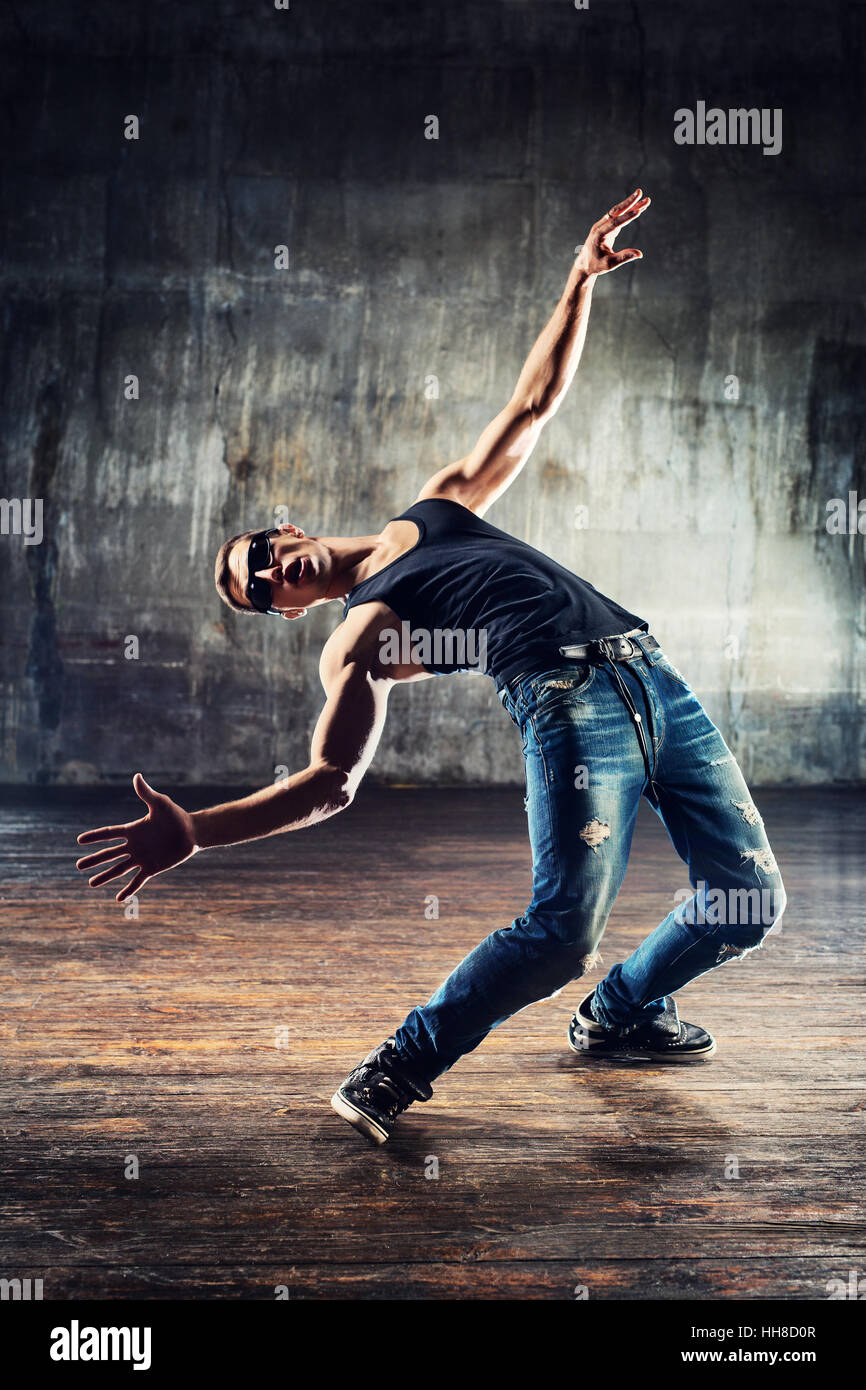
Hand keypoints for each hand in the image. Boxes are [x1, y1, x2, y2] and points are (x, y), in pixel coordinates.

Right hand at [76, 773, 197, 902]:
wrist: (193, 832)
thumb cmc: (176, 816)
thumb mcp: (160, 803)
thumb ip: (146, 793)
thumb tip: (136, 776)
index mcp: (133, 830)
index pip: (109, 833)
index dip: (94, 837)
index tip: (79, 841)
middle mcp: (134, 845)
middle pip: (109, 854)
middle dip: (94, 860)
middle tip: (78, 866)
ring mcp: (142, 858)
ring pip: (118, 869)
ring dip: (105, 876)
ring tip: (91, 884)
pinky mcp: (152, 868)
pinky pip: (137, 881)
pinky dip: (128, 889)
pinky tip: (118, 899)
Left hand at [575, 188, 650, 277]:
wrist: (585, 264)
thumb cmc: (596, 265)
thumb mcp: (610, 264)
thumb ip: (624, 257)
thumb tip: (639, 254)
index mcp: (599, 235)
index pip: (614, 223)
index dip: (626, 217)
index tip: (638, 211)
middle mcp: (600, 226)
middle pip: (616, 211)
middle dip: (629, 202)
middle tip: (640, 192)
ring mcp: (603, 225)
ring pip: (619, 212)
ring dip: (631, 205)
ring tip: (646, 199)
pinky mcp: (608, 226)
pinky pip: (620, 216)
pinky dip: (629, 211)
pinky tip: (639, 207)